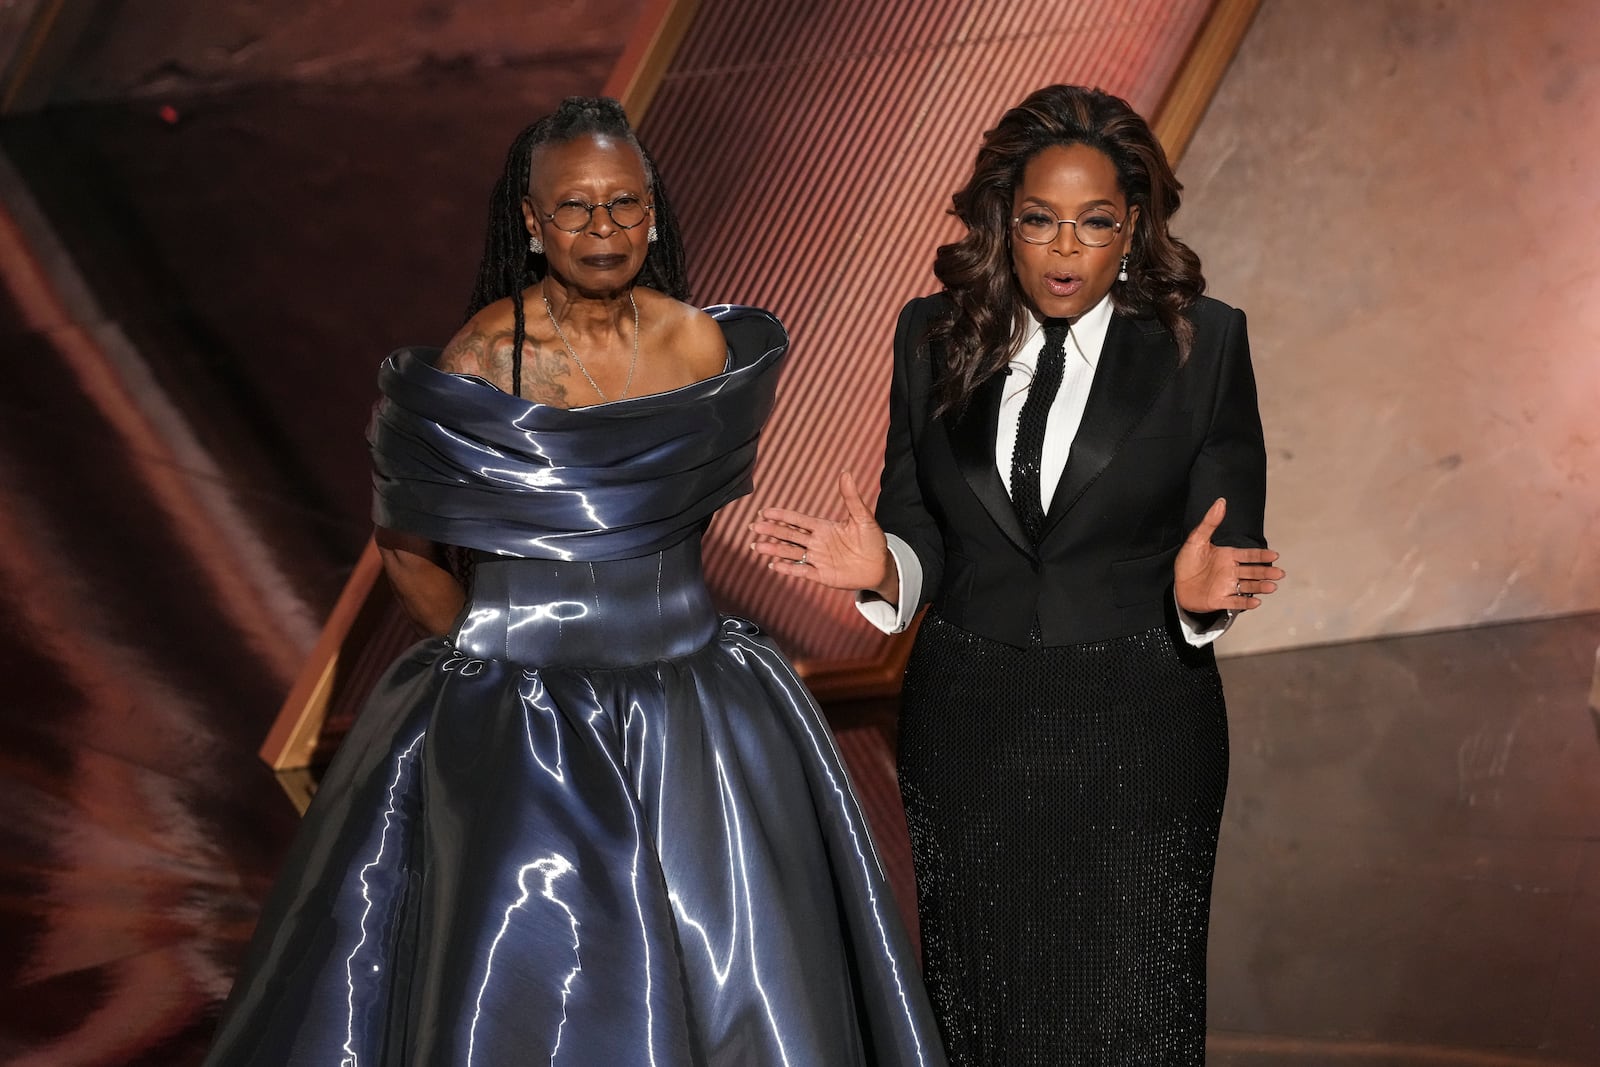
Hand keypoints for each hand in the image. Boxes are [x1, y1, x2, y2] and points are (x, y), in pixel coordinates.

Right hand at [749, 471, 894, 596]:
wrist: (881, 566)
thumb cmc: (873, 540)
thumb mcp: (862, 517)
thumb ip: (851, 497)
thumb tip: (846, 472)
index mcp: (824, 527)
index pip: (798, 520)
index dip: (782, 515)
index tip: (765, 512)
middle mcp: (817, 542)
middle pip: (789, 535)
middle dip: (772, 531)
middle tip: (754, 527)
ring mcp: (818, 559)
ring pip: (791, 552)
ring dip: (774, 549)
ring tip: (757, 546)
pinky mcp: (822, 575)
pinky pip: (802, 571)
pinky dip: (788, 569)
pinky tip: (774, 565)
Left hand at [1173, 498, 1283, 612]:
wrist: (1176, 584)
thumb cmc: (1187, 562)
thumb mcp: (1196, 539)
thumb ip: (1210, 522)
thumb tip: (1221, 502)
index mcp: (1228, 556)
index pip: (1248, 555)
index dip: (1261, 555)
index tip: (1274, 555)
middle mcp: (1231, 571)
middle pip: (1253, 571)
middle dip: (1266, 572)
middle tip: (1279, 573)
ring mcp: (1226, 586)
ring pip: (1247, 586)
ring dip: (1260, 587)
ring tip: (1272, 586)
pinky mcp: (1219, 600)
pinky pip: (1235, 602)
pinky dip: (1245, 602)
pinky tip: (1256, 602)